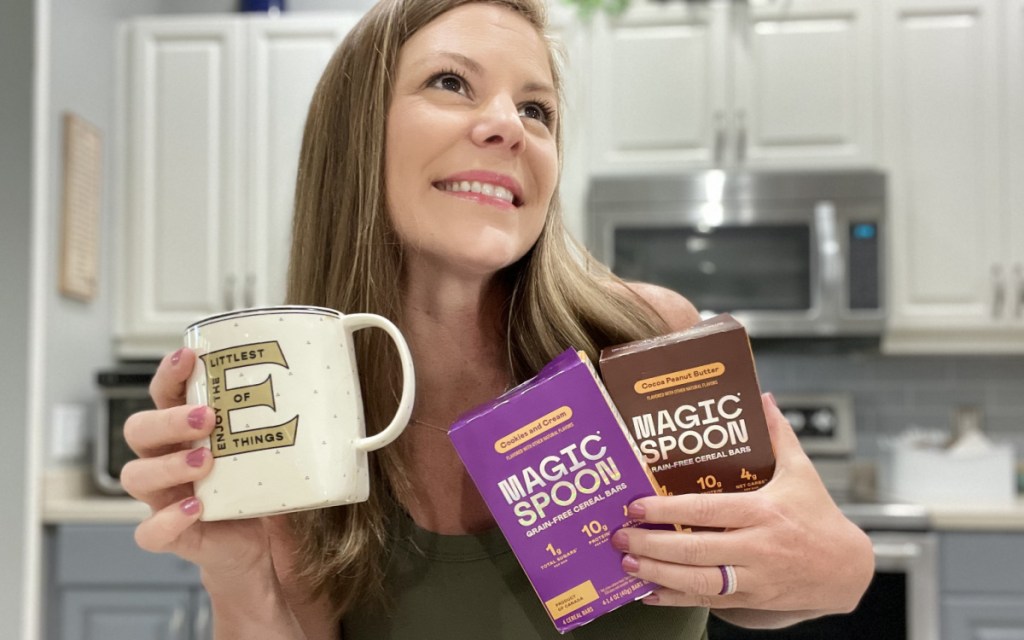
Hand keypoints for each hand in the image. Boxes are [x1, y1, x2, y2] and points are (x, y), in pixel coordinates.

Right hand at [121, 348, 275, 580]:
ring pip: (136, 475)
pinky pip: (150, 531)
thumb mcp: (275, 450)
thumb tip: (330, 389)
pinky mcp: (172, 534)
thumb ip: (288, 422)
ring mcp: (164, 497)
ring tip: (205, 460)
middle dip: (168, 419)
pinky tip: (194, 508)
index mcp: (186, 431)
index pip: (164, 394)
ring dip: (168, 465)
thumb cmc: (262, 488)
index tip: (189, 356)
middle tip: (207, 417)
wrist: (263, 546)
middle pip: (139, 430)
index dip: (169, 374)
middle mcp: (167, 459)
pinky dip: (167, 519)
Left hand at [611, 393, 873, 623]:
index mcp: (763, 512)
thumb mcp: (802, 472)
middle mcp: (756, 547)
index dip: (667, 510)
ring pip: (698, 581)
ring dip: (658, 574)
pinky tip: (650, 593)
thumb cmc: (818, 516)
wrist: (847, 569)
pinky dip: (676, 599)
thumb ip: (778, 434)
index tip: (637, 506)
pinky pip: (708, 602)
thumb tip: (763, 397)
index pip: (705, 510)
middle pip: (695, 549)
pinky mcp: (752, 599)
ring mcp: (754, 577)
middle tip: (620, 536)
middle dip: (651, 544)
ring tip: (627, 564)